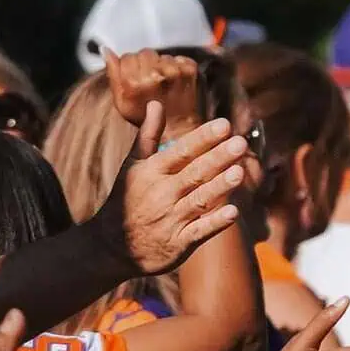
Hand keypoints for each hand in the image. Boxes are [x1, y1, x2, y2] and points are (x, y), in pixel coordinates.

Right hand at [90, 114, 247, 275]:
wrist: (109, 247)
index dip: (203, 138)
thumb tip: (155, 103)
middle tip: (240, 142)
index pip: (182, 151)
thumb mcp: (132, 166)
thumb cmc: (128, 199)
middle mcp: (162, 193)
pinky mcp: (178, 243)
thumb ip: (147, 136)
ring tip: (240, 172)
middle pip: (195, 173)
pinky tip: (234, 213)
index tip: (224, 124)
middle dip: (218, 158)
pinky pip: (200, 232)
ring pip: (199, 200)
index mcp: (152, 172)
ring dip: (219, 187)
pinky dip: (215, 223)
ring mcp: (171, 219)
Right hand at [103, 48, 202, 134]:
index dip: (129, 66)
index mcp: (134, 82)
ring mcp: (174, 72)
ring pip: (161, 55)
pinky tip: (174, 81)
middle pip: (145, 53)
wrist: (177, 128)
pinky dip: (176, 65)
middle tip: (149, 81)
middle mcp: (155, 75)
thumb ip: (112, 73)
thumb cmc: (145, 116)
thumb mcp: (121, 101)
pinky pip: (178, 58)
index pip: (127, 57)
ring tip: (163, 83)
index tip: (135, 77)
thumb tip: (105, 49)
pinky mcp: (189, 70)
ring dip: (161, 65)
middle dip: (145, 64)